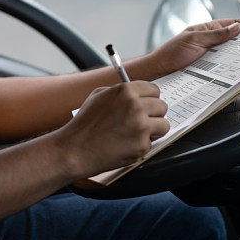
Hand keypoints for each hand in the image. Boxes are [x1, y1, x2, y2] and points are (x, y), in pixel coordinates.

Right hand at [54, 81, 168, 178]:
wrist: (76, 149)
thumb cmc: (85, 123)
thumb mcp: (98, 96)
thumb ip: (120, 91)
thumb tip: (136, 92)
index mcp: (126, 91)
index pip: (154, 89)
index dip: (150, 98)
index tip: (148, 104)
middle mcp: (136, 106)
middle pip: (162, 106)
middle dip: (154, 114)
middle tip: (143, 120)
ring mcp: (141, 126)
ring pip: (164, 125)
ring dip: (154, 129)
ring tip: (138, 133)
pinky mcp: (142, 145)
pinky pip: (152, 143)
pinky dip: (142, 145)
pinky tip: (127, 144)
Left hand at [144, 18, 239, 78]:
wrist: (159, 71)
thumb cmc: (171, 52)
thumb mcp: (194, 40)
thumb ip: (216, 35)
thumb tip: (236, 27)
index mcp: (206, 30)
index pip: (229, 24)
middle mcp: (209, 41)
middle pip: (231, 40)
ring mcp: (209, 55)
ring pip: (228, 54)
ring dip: (237, 57)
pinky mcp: (207, 68)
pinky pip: (222, 66)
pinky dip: (229, 67)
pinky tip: (236, 70)